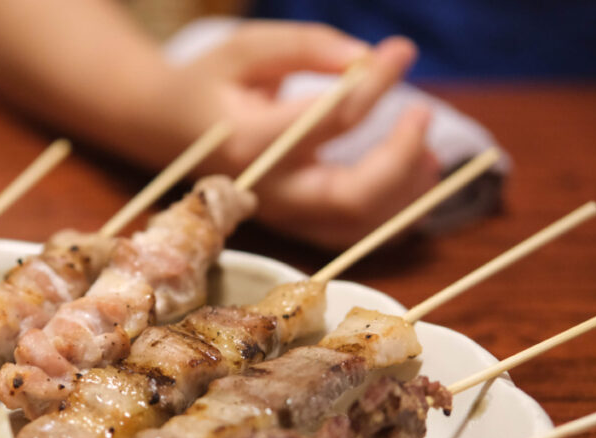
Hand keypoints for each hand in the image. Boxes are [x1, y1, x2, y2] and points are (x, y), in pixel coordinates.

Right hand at [160, 23, 439, 249]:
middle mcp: (268, 190)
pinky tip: (413, 179)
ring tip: (431, 153)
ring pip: (356, 223)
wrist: (164, 127)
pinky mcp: (293, 223)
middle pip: (351, 195)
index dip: (376, 85)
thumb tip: (367, 60)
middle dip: (400, 158)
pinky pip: (350, 232)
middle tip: (423, 113)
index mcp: (251, 143)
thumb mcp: (248, 47)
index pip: (332, 120)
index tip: (401, 52)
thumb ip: (307, 46)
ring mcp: (282, 214)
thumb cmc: (210, 81)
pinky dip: (391, 213)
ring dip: (405, 192)